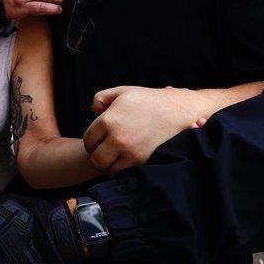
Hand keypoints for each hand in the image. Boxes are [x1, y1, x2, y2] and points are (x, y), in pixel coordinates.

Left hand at [84, 86, 209, 174]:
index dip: (91, 141)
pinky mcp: (141, 160)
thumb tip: (94, 110)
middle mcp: (117, 138)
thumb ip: (101, 98)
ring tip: (114, 154)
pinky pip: (123, 171)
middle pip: (95, 158)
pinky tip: (125, 157)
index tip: (97, 140)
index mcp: (108, 121)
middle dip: (97, 155)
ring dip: (108, 163)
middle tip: (103, 150)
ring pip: (108, 168)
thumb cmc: (147, 100)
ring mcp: (130, 151)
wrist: (175, 110)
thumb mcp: (121, 92)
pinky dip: (121, 167)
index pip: (88, 140)